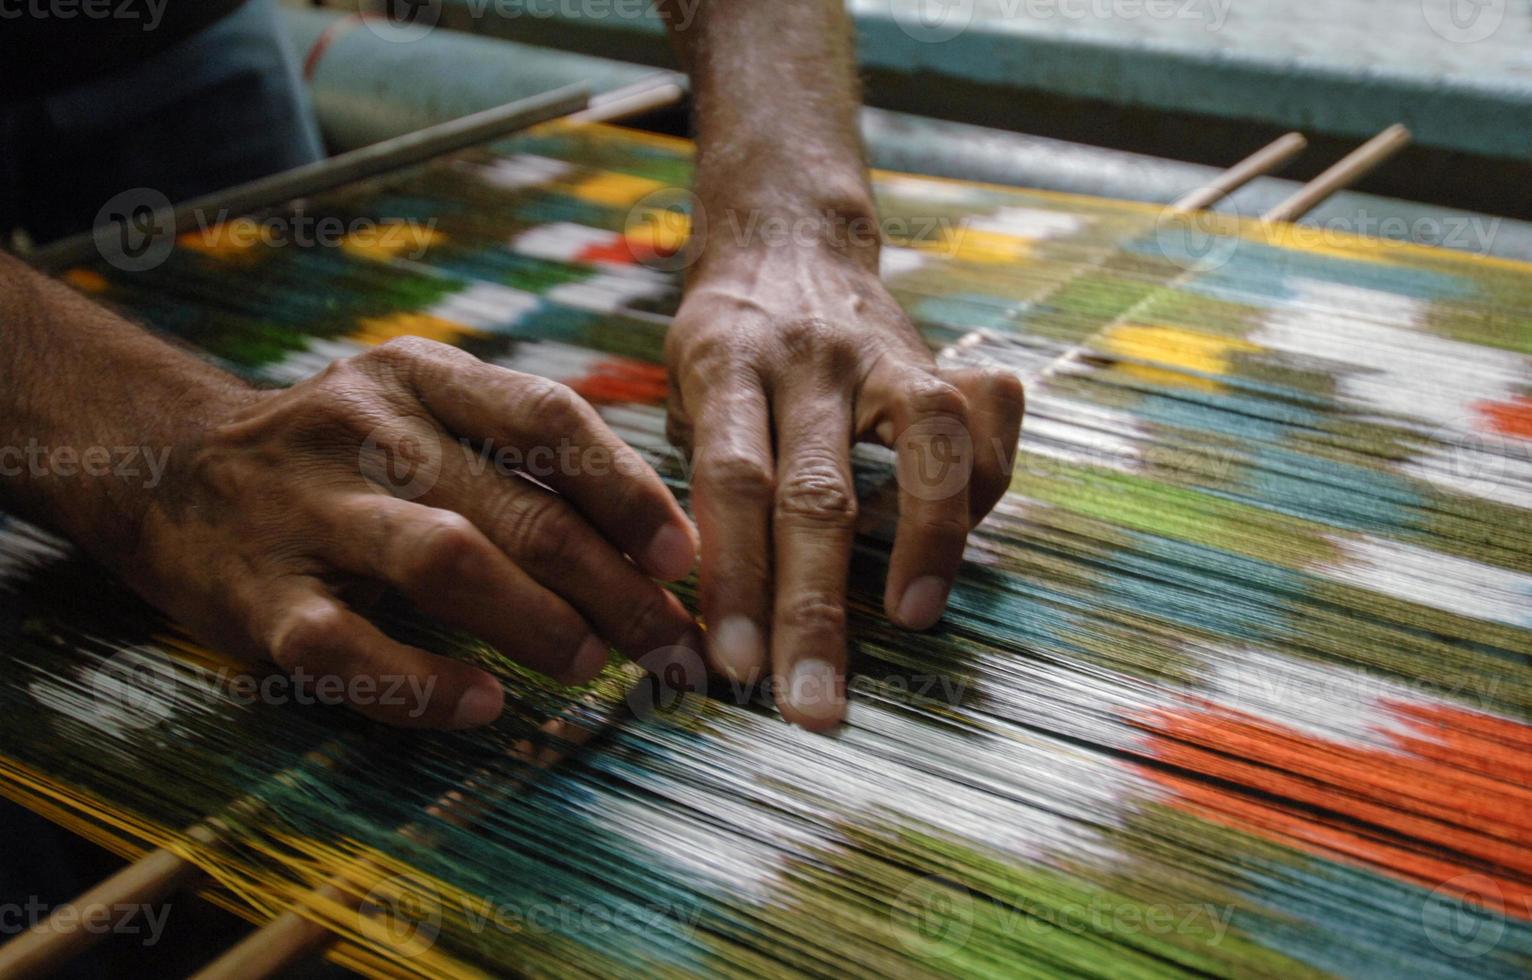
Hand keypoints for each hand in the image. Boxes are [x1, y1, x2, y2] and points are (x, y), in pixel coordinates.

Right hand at [130, 337, 699, 727]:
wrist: (165, 465)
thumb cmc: (345, 455)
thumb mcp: (422, 411)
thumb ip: (520, 458)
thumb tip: (659, 546)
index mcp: (421, 375)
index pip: (547, 418)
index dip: (627, 490)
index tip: (683, 558)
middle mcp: (365, 426)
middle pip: (514, 503)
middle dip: (610, 584)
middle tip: (667, 644)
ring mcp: (305, 507)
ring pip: (442, 558)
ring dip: (534, 622)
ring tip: (590, 664)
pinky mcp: (253, 593)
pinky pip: (346, 646)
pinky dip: (422, 682)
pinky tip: (482, 703)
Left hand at [665, 239, 1023, 729]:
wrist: (785, 237)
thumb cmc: (725, 344)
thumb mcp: (682, 388)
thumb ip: (703, 478)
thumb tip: (721, 603)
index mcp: (724, 366)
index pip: (731, 480)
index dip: (737, 577)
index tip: (736, 667)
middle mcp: (807, 358)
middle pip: (817, 490)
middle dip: (816, 609)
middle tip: (813, 705)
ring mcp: (882, 354)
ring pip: (928, 445)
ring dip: (927, 542)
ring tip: (911, 619)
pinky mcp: (937, 359)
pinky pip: (980, 425)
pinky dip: (975, 491)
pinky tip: (951, 547)